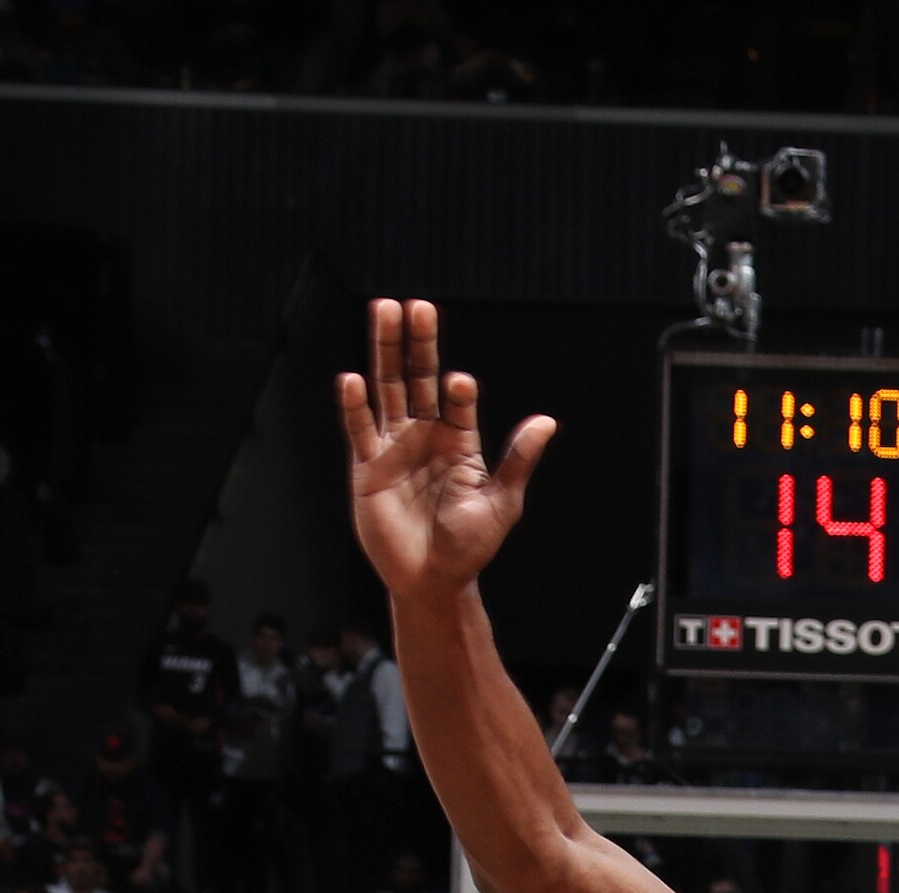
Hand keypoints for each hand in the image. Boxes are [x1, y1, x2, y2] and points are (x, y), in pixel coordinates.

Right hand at [342, 299, 552, 603]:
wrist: (433, 579)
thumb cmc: (470, 545)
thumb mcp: (500, 503)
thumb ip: (517, 461)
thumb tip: (546, 422)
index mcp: (459, 440)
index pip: (456, 400)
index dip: (457, 388)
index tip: (460, 381)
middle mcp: (425, 433)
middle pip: (416, 377)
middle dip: (416, 343)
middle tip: (415, 306)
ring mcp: (393, 446)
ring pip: (386, 389)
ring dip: (383, 351)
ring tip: (384, 311)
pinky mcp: (367, 465)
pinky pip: (359, 429)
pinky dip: (354, 406)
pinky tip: (352, 379)